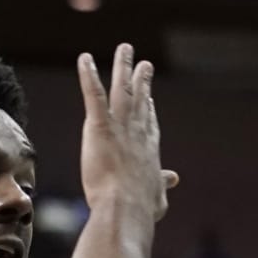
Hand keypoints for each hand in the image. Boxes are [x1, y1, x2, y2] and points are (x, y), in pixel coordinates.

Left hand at [76, 43, 178, 220]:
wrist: (126, 208)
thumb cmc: (140, 208)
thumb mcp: (156, 197)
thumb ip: (162, 185)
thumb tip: (172, 179)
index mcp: (149, 148)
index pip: (149, 122)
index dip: (148, 107)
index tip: (148, 95)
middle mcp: (138, 131)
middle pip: (140, 99)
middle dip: (141, 79)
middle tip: (143, 62)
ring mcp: (120, 126)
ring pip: (122, 89)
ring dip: (123, 67)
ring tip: (124, 49)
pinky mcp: (99, 126)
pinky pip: (94, 95)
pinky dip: (88, 76)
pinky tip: (84, 59)